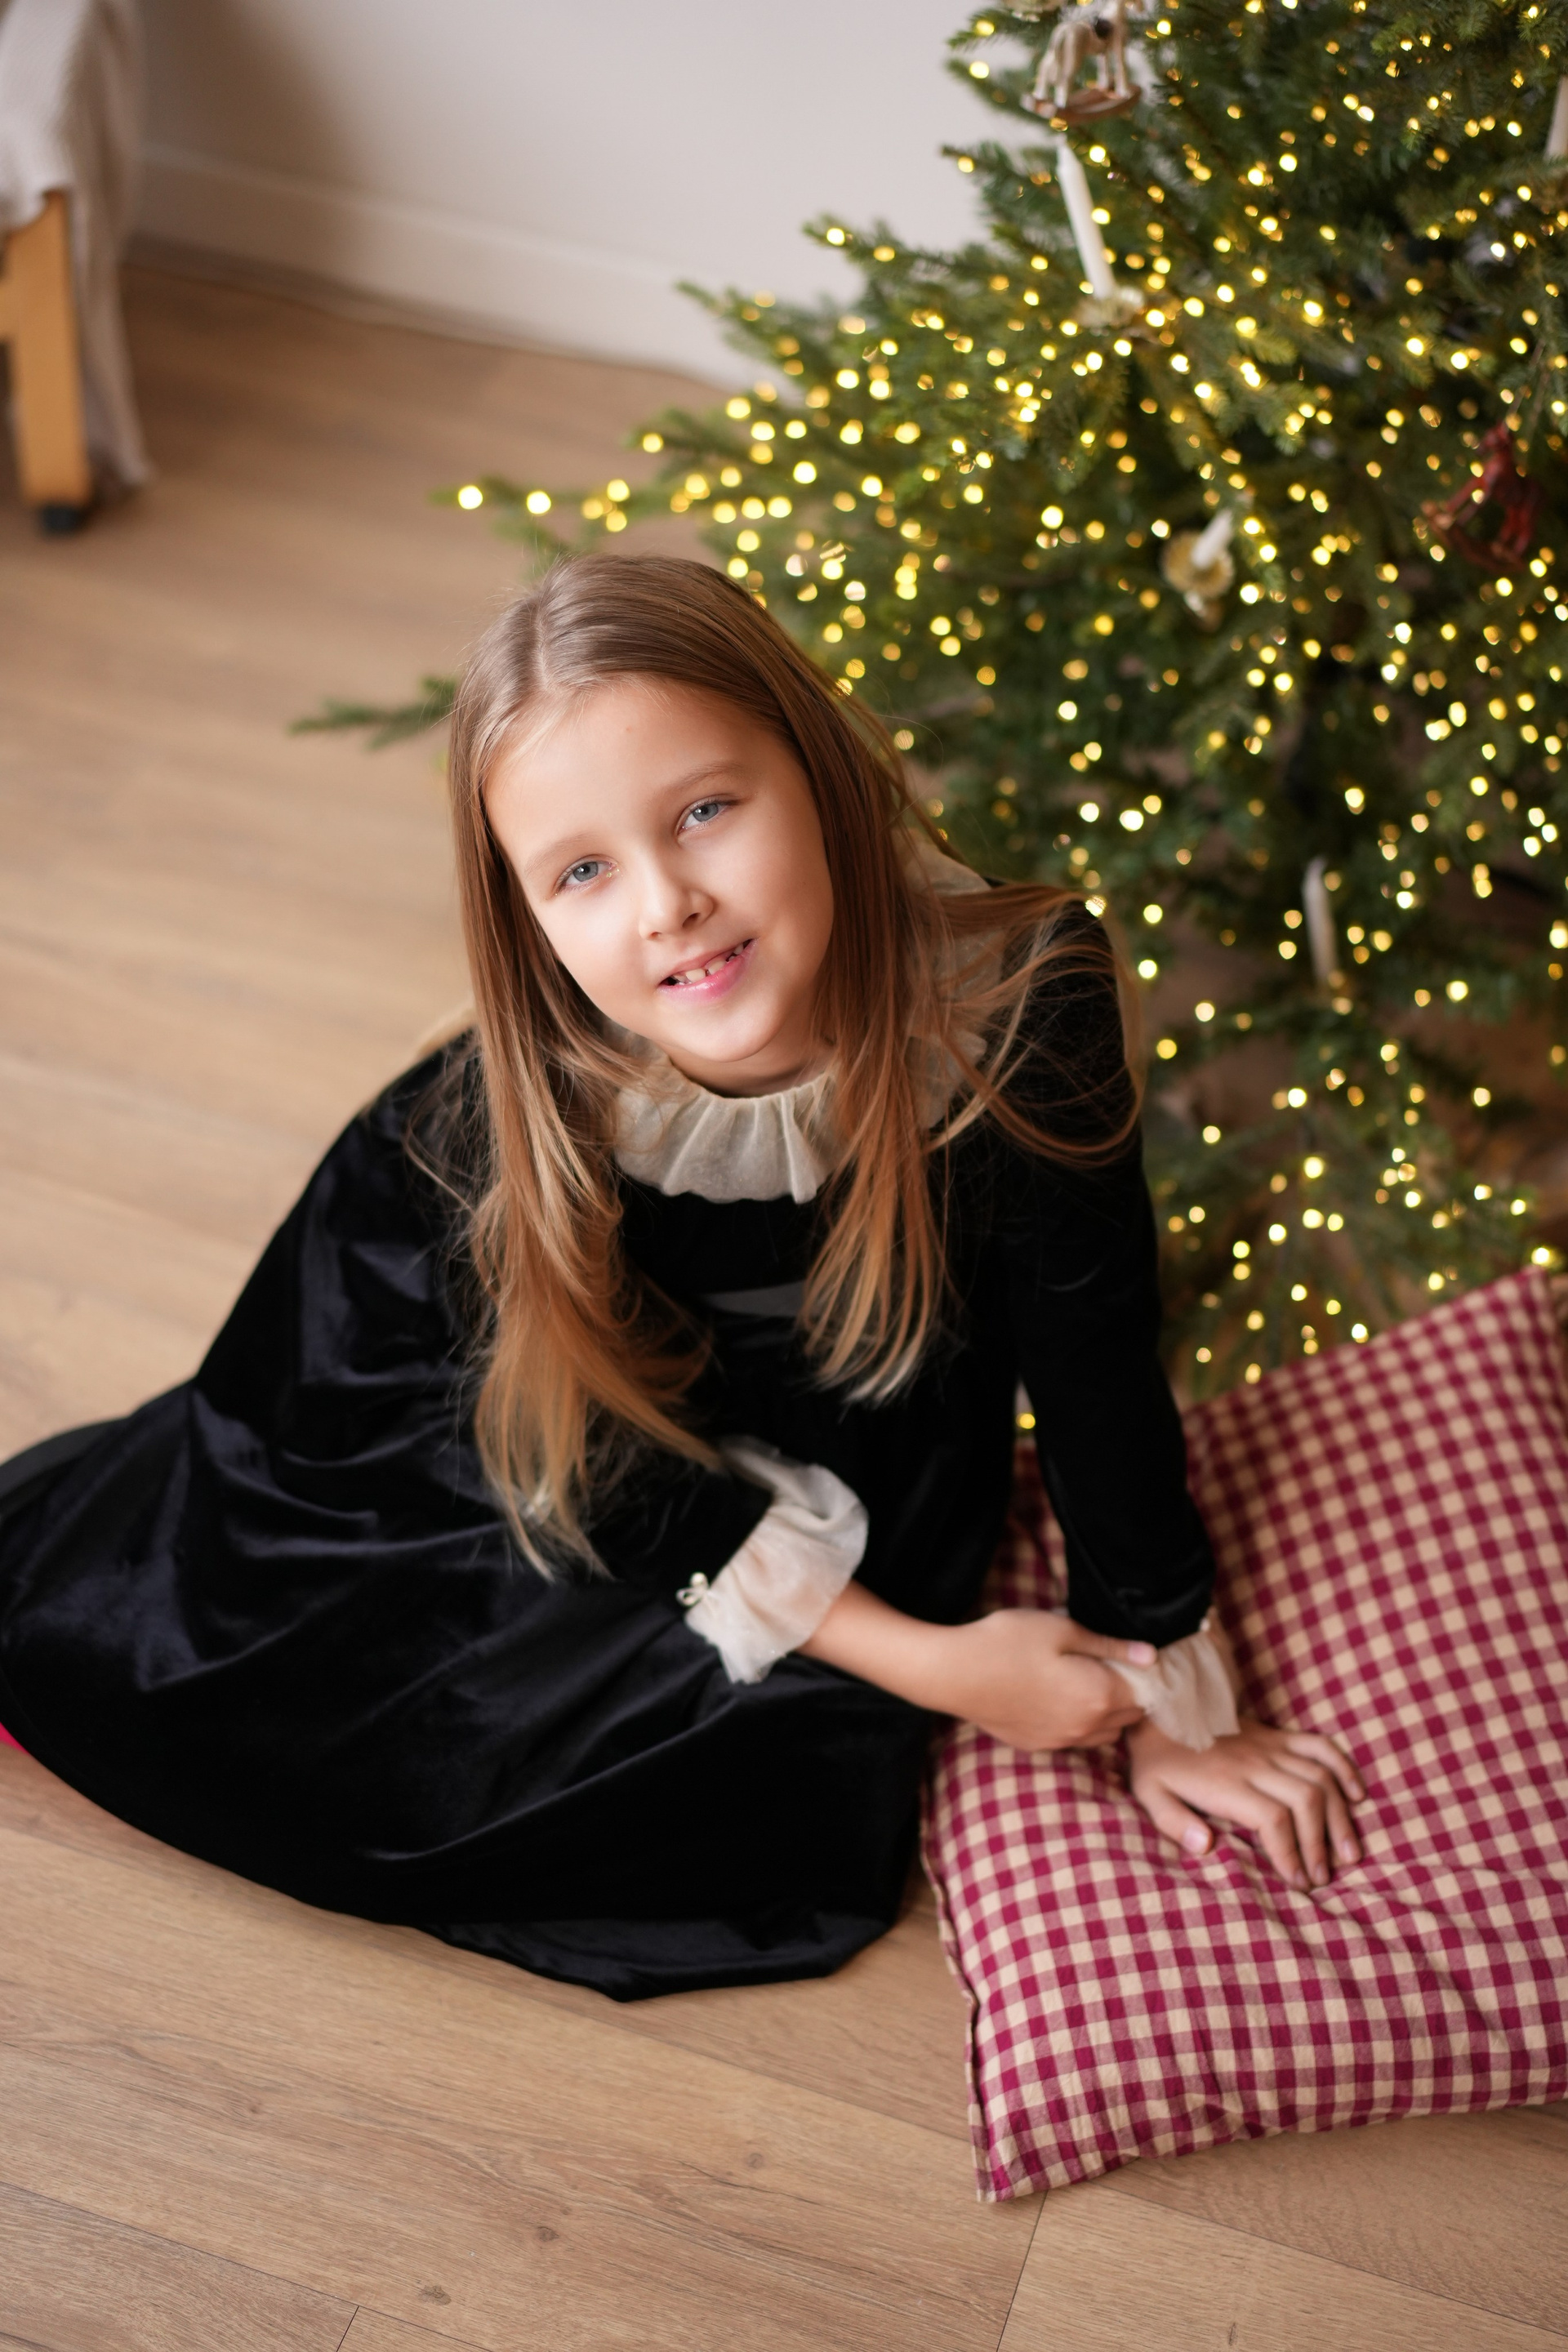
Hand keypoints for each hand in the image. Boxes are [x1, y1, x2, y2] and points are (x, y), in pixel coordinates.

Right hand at [947, 1609, 1155, 1752]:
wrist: (955, 1674)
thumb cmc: (1008, 1643)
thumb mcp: (1062, 1630)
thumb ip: (1109, 1646)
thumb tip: (1150, 1655)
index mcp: (1099, 1696)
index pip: (1144, 1694)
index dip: (1146, 1675)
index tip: (1137, 1657)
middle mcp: (1085, 1727)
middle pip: (1129, 1718)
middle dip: (1132, 1696)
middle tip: (1116, 1667)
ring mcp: (1060, 1741)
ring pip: (1104, 1734)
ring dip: (1109, 1714)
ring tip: (1091, 1684)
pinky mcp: (1037, 1745)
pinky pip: (1075, 1739)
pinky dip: (1081, 1724)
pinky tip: (1061, 1699)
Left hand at [1125, 1715, 1365, 1890]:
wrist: (1159, 1707)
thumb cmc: (1155, 1760)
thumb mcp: (1149, 1792)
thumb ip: (1173, 1822)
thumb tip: (1205, 1847)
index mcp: (1225, 1781)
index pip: (1272, 1818)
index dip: (1290, 1852)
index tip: (1298, 1880)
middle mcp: (1255, 1761)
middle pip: (1305, 1800)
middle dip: (1319, 1843)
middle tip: (1323, 1876)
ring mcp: (1270, 1744)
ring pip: (1320, 1776)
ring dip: (1339, 1816)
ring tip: (1348, 1853)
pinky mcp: (1277, 1734)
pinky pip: (1320, 1744)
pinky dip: (1344, 1767)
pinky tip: (1358, 1796)